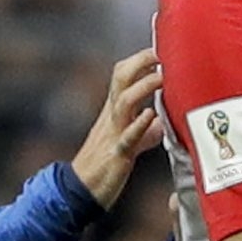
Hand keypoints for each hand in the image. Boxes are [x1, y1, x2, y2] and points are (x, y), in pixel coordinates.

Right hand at [73, 49, 164, 209]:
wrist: (80, 190)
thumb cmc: (105, 166)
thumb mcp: (127, 143)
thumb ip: (144, 131)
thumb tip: (160, 123)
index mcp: (114, 112)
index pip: (122, 75)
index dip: (139, 59)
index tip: (159, 50)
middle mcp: (112, 117)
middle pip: (120, 78)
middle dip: (140, 62)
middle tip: (160, 54)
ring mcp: (114, 134)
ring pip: (123, 101)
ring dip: (143, 86)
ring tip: (161, 77)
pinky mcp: (117, 154)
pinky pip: (127, 138)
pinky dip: (139, 125)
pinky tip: (151, 115)